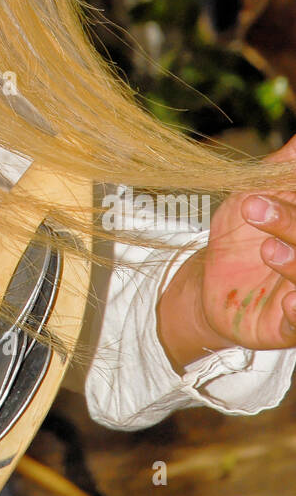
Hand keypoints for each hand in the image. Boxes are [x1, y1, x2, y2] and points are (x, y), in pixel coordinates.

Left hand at [157, 137, 295, 372]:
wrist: (208, 280)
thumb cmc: (240, 233)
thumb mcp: (255, 192)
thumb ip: (281, 168)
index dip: (294, 203)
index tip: (286, 184)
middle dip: (290, 223)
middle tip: (254, 206)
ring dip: (295, 264)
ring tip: (267, 250)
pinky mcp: (288, 327)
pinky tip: (291, 301)